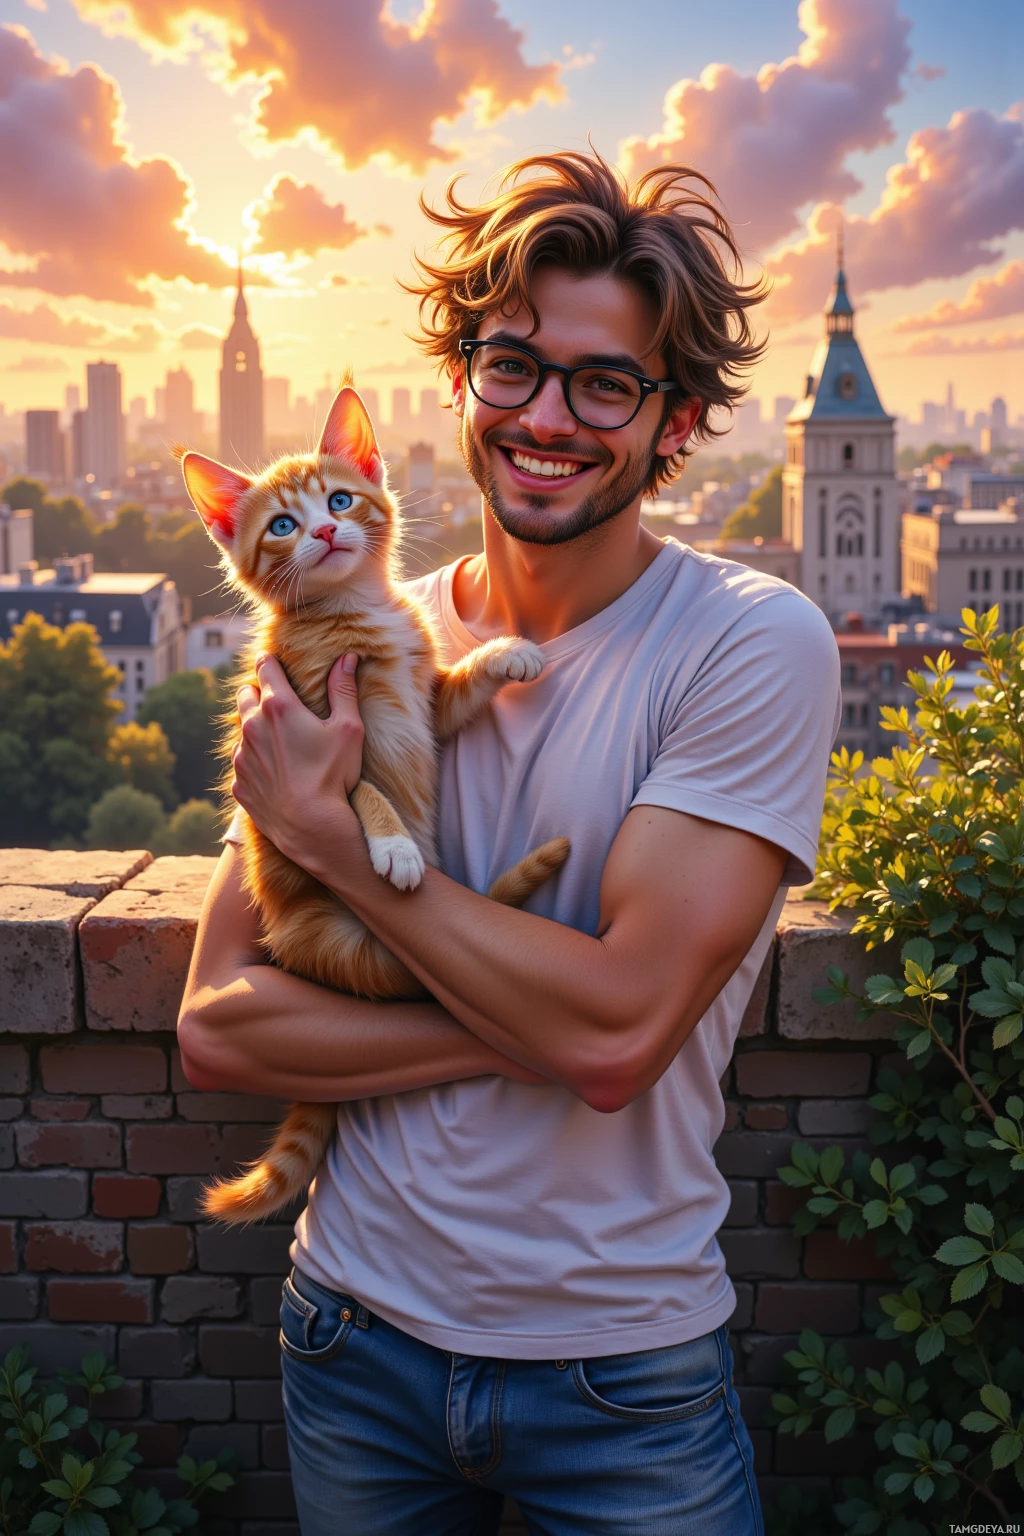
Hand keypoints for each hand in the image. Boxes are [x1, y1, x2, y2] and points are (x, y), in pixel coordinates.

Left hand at [232, 651, 363, 864]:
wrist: (311, 827)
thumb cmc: (333, 775)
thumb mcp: (349, 729)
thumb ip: (344, 689)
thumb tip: (348, 657)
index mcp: (279, 707)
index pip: (265, 668)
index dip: (270, 661)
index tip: (273, 660)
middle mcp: (252, 727)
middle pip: (245, 694)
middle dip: (257, 691)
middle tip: (278, 701)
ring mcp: (242, 756)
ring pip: (243, 730)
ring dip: (256, 729)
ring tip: (281, 742)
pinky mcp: (239, 782)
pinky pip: (243, 763)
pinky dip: (256, 760)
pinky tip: (276, 772)